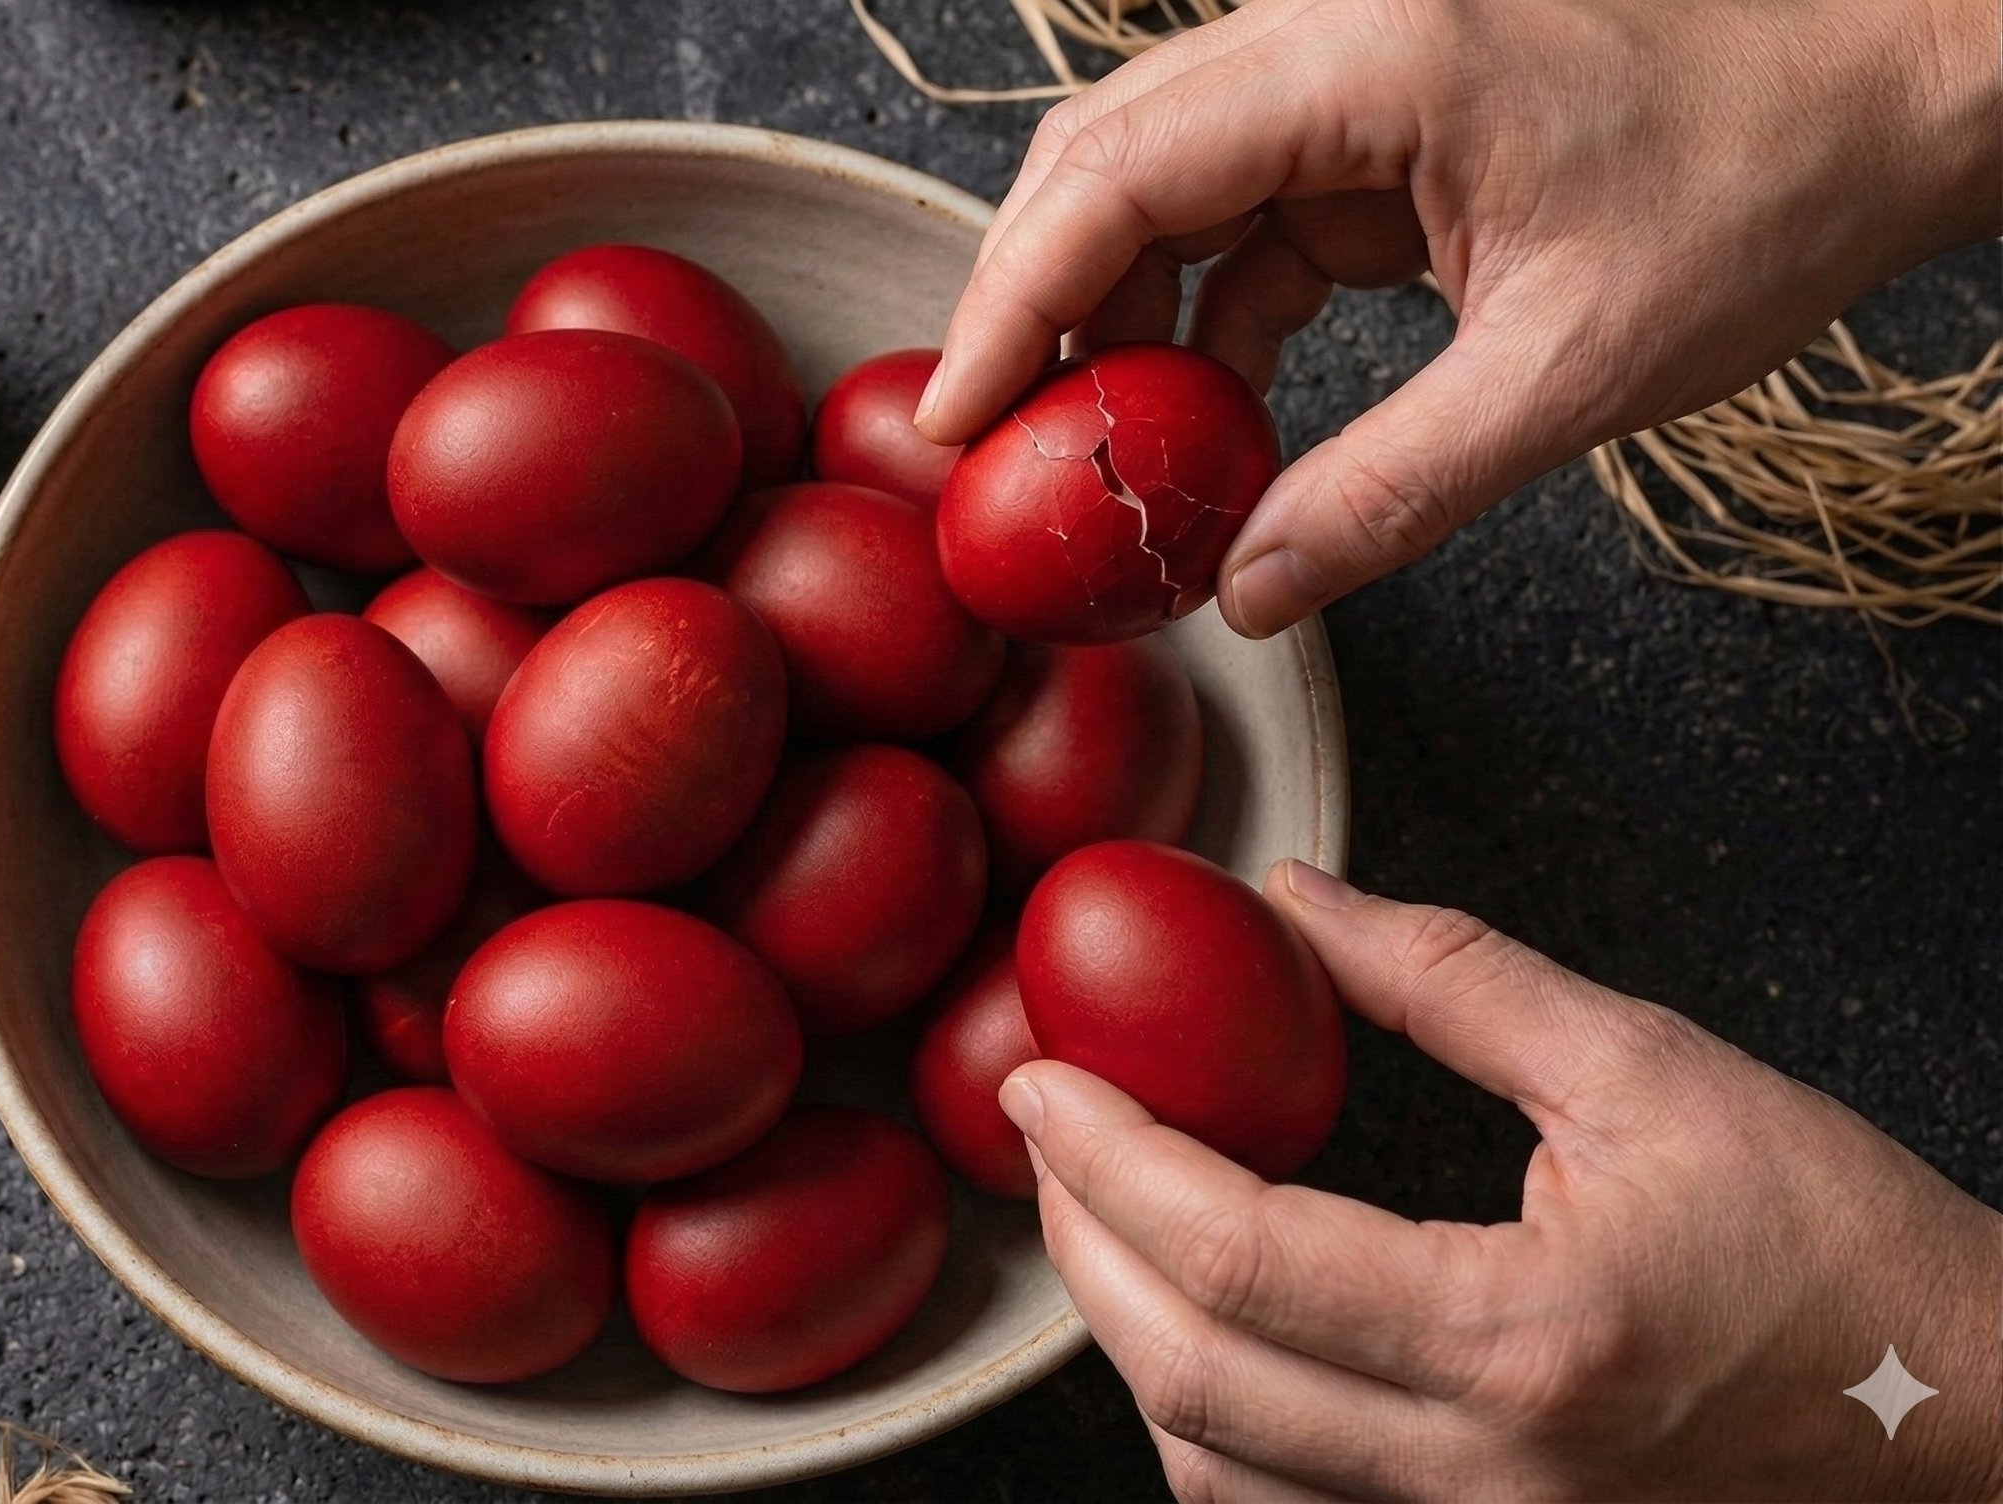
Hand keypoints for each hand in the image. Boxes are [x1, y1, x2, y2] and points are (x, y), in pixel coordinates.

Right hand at [915, 0, 2002, 638]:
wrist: (1890, 82)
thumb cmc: (1767, 178)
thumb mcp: (1570, 367)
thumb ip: (1391, 489)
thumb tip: (1248, 592)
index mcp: (1371, 54)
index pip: (1116, 169)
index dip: (1012, 301)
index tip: (953, 417)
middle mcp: (1333, 30)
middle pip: (1104, 156)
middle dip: (1037, 303)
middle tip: (993, 448)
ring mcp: (1352, 67)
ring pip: (1159, 179)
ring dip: (1117, 312)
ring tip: (1102, 451)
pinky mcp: (1380, 115)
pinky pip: (1242, 208)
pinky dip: (1207, 311)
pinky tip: (1208, 414)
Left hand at [1001, 860, 2002, 1500]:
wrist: (1973, 1431)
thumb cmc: (1844, 1258)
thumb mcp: (1652, 1075)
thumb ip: (1448, 981)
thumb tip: (1290, 903)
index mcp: (1521, 1339)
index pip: (1236, 1255)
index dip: (1107, 1158)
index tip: (1040, 1078)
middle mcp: (1479, 1478)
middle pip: (1187, 1378)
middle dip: (1081, 1246)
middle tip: (1047, 1136)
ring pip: (1214, 1475)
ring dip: (1131, 1346)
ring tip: (1110, 1219)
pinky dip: (1214, 1425)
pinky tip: (1209, 1330)